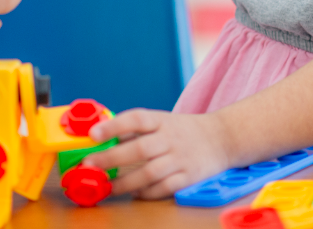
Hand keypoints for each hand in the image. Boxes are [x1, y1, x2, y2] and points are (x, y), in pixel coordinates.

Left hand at [82, 109, 232, 198]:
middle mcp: (171, 138)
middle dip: (111, 158)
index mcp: (162, 120)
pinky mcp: (189, 178)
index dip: (114, 126)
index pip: (136, 119)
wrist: (223, 138)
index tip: (93, 135)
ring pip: (150, 173)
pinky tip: (134, 193)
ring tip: (108, 187)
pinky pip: (164, 188)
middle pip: (140, 149)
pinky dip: (147, 193)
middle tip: (90, 165)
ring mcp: (181, 159)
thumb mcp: (163, 121)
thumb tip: (103, 137)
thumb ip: (136, 129)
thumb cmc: (184, 130)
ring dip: (125, 182)